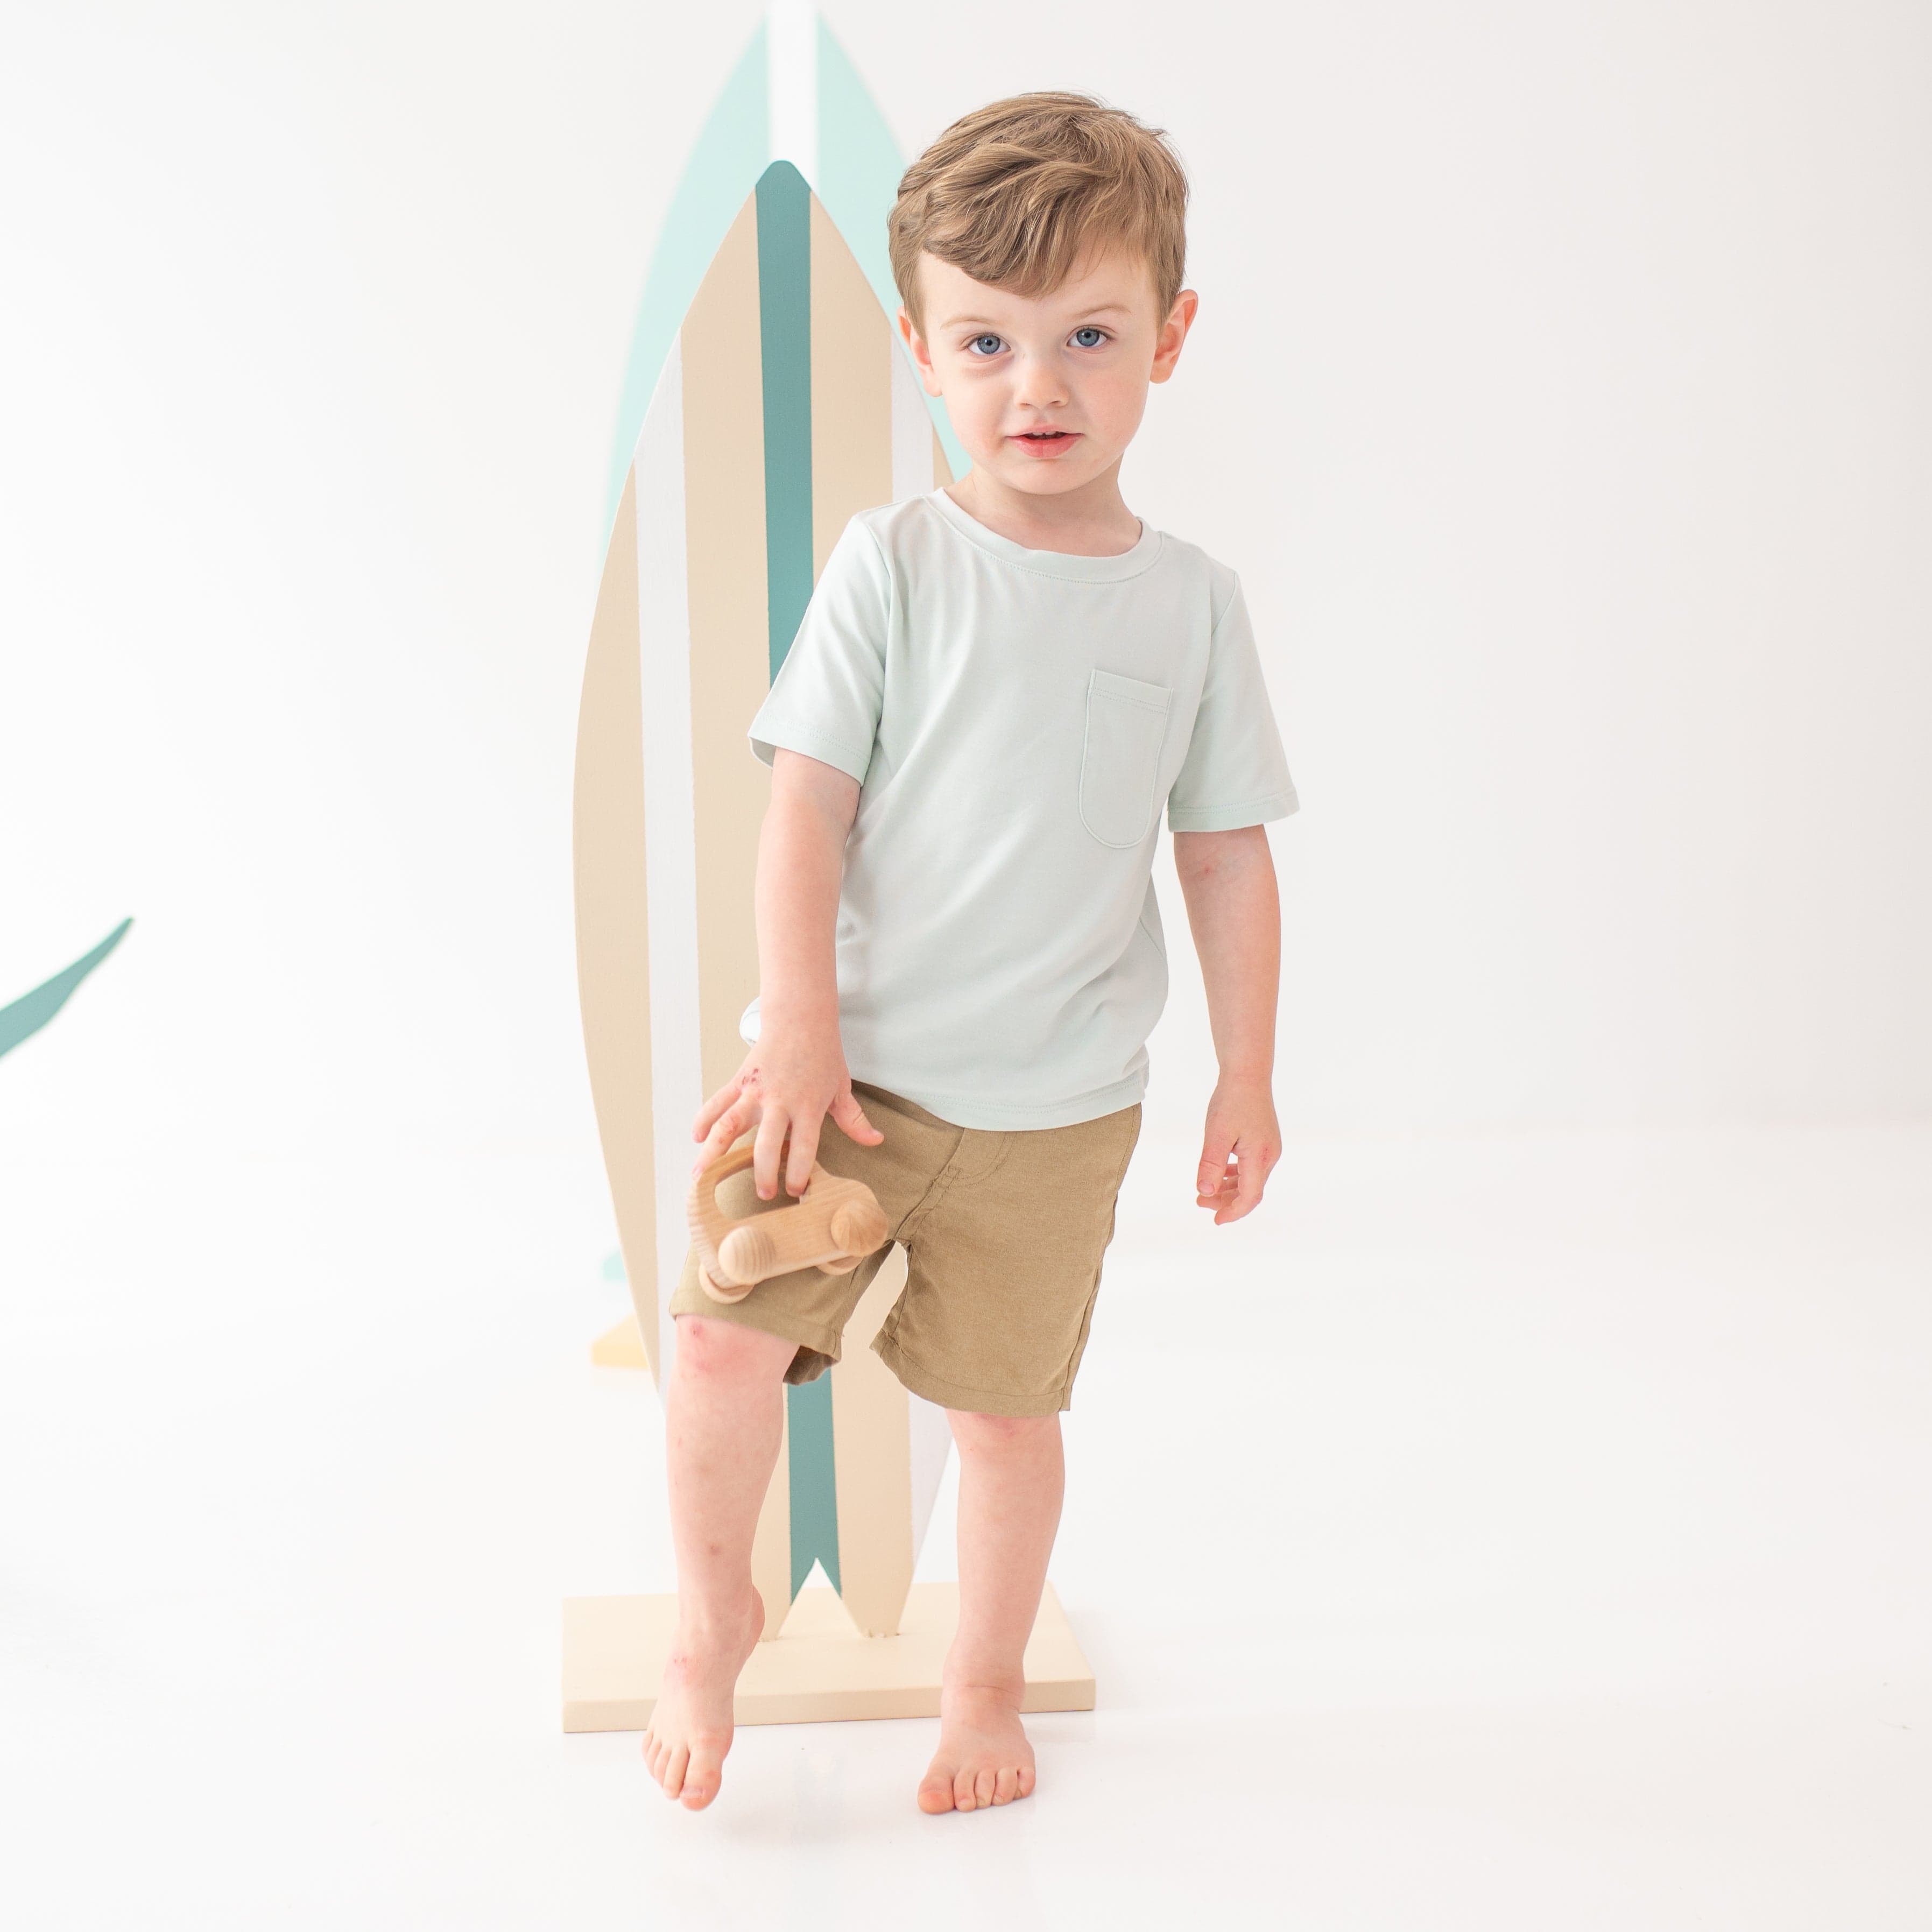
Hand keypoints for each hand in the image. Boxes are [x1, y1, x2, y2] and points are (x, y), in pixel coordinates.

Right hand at [691, 1023, 882, 1200]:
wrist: (800, 1019)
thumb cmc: (823, 1055)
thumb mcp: (842, 1088)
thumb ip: (855, 1119)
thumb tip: (876, 1141)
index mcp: (807, 1105)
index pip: (803, 1145)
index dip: (798, 1171)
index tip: (795, 1190)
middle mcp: (779, 1100)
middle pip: (765, 1142)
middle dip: (762, 1172)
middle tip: (763, 1193)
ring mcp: (755, 1090)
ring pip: (730, 1124)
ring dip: (714, 1151)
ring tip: (701, 1176)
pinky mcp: (740, 1080)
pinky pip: (718, 1102)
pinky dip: (704, 1118)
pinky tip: (697, 1137)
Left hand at [1194, 1075, 1279, 1224]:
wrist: (1247, 1073)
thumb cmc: (1231, 1100)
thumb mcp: (1216, 1134)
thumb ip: (1211, 1164)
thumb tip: (1205, 1192)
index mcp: (1260, 1157)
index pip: (1249, 1197)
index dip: (1232, 1212)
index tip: (1215, 1221)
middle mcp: (1270, 1156)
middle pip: (1251, 1191)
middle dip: (1226, 1202)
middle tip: (1200, 1203)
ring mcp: (1269, 1148)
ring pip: (1251, 1180)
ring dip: (1229, 1189)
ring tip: (1205, 1192)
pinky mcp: (1264, 1141)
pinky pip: (1251, 1167)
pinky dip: (1235, 1175)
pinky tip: (1220, 1174)